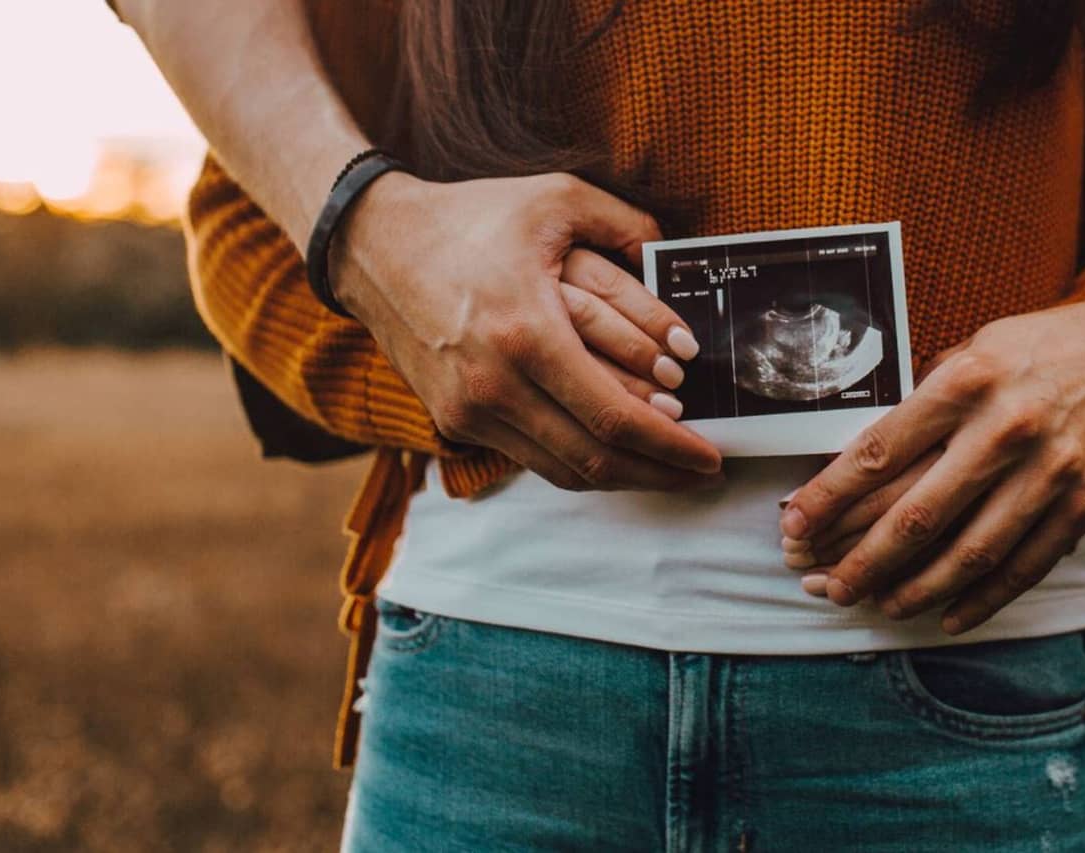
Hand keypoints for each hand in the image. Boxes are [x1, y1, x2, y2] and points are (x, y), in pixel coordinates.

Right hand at [335, 170, 721, 490]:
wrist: (372, 246)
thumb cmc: (469, 218)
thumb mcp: (555, 198)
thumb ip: (627, 223)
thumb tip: (678, 256)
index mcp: (526, 333)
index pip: (614, 417)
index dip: (672, 446)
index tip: (711, 454)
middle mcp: (495, 385)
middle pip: (594, 458)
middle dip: (659, 472)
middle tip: (703, 470)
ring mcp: (470, 411)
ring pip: (564, 470)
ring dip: (623, 475)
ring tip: (668, 468)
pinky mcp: (455, 421)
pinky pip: (532, 458)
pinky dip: (580, 461)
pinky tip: (614, 450)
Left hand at [778, 281, 1084, 633]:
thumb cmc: (1054, 344)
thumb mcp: (981, 346)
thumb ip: (930, 399)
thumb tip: (868, 457)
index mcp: (968, 380)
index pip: (879, 451)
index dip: (828, 497)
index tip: (793, 524)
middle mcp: (1006, 428)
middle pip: (916, 513)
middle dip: (860, 558)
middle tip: (823, 585)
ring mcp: (1051, 471)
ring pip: (968, 551)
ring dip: (914, 588)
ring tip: (877, 605)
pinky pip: (1024, 566)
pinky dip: (982, 599)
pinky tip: (946, 616)